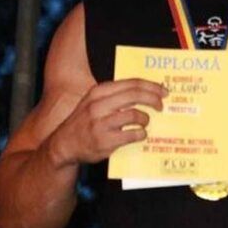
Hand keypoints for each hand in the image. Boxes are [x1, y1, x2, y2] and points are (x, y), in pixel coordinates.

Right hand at [49, 79, 167, 165]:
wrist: (63, 145)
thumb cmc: (85, 121)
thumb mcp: (95, 102)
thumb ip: (116, 95)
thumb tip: (147, 91)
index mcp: (99, 91)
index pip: (131, 83)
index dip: (151, 86)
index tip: (163, 91)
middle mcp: (98, 105)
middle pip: (135, 95)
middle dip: (153, 99)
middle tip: (161, 105)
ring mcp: (100, 123)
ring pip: (134, 114)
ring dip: (145, 119)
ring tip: (145, 123)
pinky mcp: (104, 141)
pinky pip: (132, 134)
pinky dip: (141, 134)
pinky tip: (141, 135)